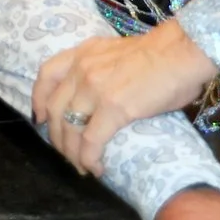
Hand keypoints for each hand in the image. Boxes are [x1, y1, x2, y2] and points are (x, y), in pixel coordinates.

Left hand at [34, 17, 217, 176]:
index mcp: (83, 53)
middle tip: (67, 153)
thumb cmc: (161, 54)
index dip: (38, 100)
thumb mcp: (117, 53)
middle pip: (55, 109)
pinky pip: (91, 141)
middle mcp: (82, 69)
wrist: (182, 52)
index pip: (46, 75)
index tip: (39, 118)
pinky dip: (89, 159)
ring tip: (82, 166)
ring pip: (69, 129)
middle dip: (57, 137)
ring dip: (71, 153)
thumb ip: (102, 70)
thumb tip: (103, 97)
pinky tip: (96, 168)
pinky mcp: (113, 109)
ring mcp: (95, 89)